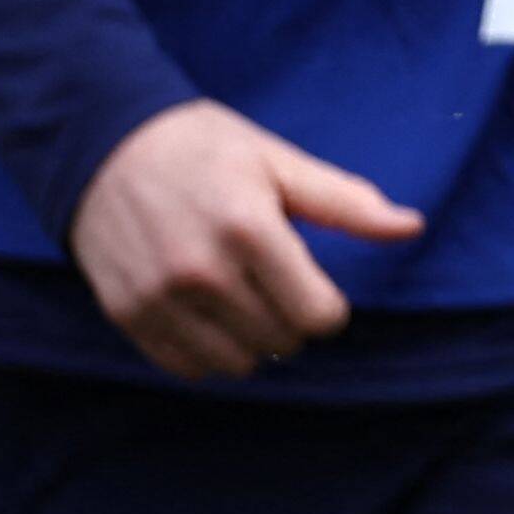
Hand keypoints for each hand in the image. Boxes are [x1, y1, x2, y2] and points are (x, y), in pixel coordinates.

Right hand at [68, 101, 424, 379]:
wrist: (102, 146)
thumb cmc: (204, 149)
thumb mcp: (278, 162)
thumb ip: (345, 203)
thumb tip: (412, 227)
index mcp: (248, 228)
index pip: (317, 315)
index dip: (327, 304)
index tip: (312, 279)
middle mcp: (201, 271)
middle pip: (282, 340)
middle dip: (290, 315)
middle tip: (270, 278)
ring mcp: (158, 298)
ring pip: (238, 362)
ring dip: (251, 338)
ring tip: (238, 294)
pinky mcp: (127, 315)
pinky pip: (188, 368)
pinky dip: (207, 350)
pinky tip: (205, 311)